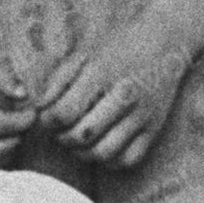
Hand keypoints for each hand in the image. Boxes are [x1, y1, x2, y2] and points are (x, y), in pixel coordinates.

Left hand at [40, 16, 195, 170]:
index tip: (47, 118)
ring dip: (83, 154)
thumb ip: (57, 82)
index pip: (63, 113)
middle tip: (60, 132)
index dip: (47, 122)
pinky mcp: (155, 128)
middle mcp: (124, 96)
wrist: (165, 41)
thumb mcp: (84, 56)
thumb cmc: (117, 47)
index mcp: (102, 74)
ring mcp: (142, 115)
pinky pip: (128, 159)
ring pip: (104, 153)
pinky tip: (101, 148)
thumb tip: (38, 110)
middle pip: (81, 136)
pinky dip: (110, 161)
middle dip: (62, 139)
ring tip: (78, 142)